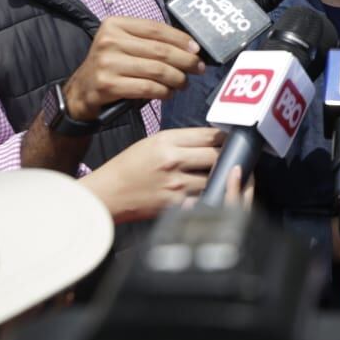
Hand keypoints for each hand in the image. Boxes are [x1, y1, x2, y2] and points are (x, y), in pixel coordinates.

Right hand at [63, 17, 204, 120]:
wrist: (81, 91)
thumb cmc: (111, 66)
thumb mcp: (123, 45)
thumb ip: (149, 42)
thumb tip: (189, 47)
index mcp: (115, 25)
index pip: (156, 28)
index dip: (180, 39)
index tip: (196, 49)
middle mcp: (109, 41)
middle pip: (160, 50)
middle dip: (185, 60)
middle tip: (198, 68)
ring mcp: (107, 63)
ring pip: (157, 70)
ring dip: (177, 78)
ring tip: (184, 83)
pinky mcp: (108, 85)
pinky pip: (147, 88)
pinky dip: (164, 92)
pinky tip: (168, 93)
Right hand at [79, 127, 225, 222]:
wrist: (108, 193)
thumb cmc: (129, 166)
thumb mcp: (153, 142)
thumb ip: (182, 140)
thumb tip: (211, 140)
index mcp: (167, 140)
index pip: (209, 135)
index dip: (225, 138)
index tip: (231, 141)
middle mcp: (173, 160)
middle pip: (216, 155)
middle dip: (226, 157)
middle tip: (231, 158)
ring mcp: (175, 184)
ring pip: (214, 178)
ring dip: (220, 178)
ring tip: (222, 176)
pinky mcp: (176, 204)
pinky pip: (204, 198)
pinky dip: (210, 195)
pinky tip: (211, 192)